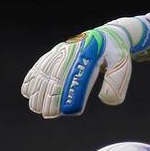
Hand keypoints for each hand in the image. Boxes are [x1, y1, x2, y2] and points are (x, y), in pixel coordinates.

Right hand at [21, 16, 149, 117]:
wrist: (108, 36)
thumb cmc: (116, 55)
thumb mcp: (123, 67)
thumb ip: (116, 83)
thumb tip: (104, 99)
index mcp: (92, 53)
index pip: (79, 76)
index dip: (72, 94)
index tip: (67, 111)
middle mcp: (74, 51)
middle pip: (58, 75)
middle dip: (50, 96)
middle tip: (47, 114)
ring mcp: (63, 51)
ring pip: (47, 71)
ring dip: (39, 90)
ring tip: (35, 107)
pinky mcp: (57, 53)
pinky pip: (42, 64)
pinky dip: (33, 77)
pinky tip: (27, 91)